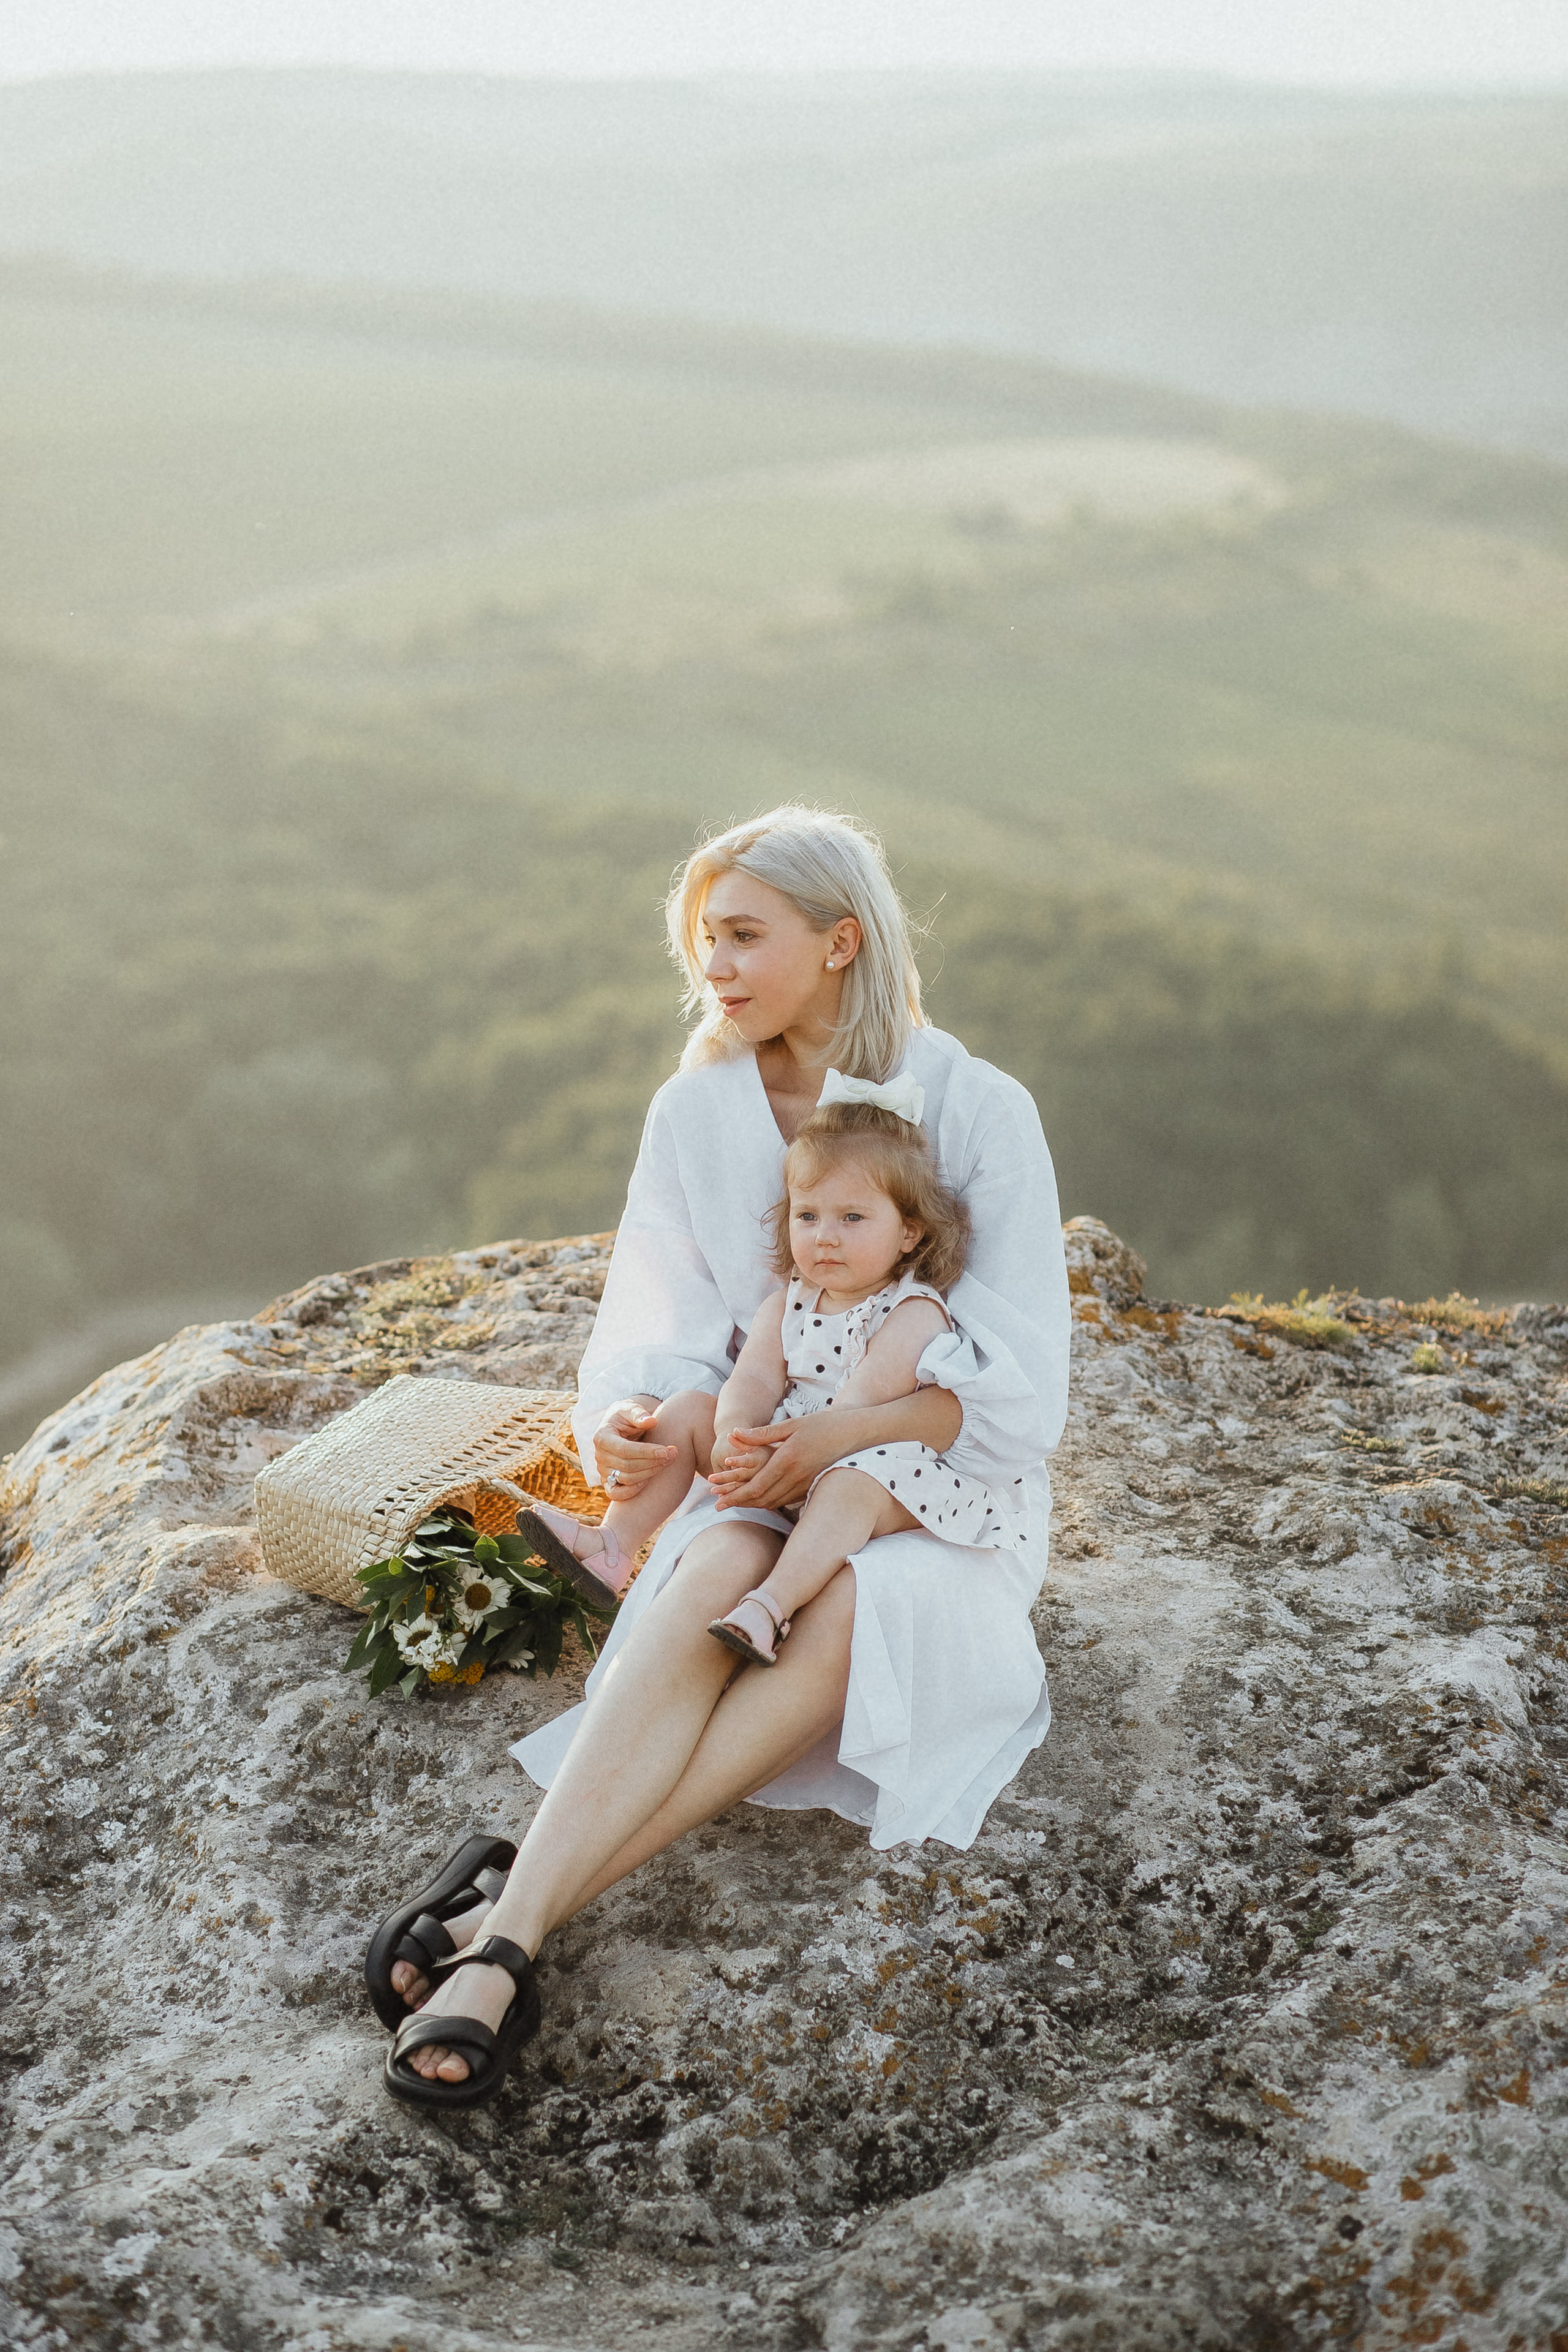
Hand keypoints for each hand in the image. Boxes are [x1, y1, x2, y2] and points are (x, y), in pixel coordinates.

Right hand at [592, 1398, 674, 1496]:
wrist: (622, 1427)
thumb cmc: (628, 1416)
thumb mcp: (631, 1409)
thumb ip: (639, 1414)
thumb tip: (650, 1421)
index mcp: (602, 1437)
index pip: (624, 1449)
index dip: (646, 1452)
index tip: (666, 1450)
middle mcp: (600, 1456)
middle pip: (627, 1466)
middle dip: (653, 1462)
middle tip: (674, 1454)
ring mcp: (603, 1470)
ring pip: (627, 1479)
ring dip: (650, 1473)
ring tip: (668, 1461)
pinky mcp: (608, 1481)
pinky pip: (615, 1493)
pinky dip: (631, 1491)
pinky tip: (648, 1481)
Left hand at [709, 1417, 846, 1512]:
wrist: (850, 1434)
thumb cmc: (819, 1425)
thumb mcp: (789, 1425)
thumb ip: (761, 1434)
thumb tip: (734, 1434)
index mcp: (787, 1460)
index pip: (756, 1486)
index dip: (736, 1496)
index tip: (719, 1501)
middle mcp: (795, 1476)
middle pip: (762, 1498)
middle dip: (739, 1503)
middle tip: (720, 1506)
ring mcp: (804, 1484)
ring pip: (773, 1502)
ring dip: (753, 1504)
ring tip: (735, 1503)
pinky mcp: (810, 1486)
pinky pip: (785, 1500)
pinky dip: (769, 1502)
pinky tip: (759, 1499)